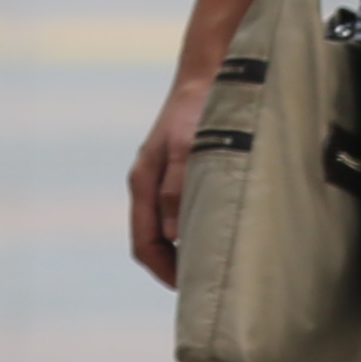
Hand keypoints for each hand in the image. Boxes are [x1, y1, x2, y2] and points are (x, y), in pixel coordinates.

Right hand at [126, 67, 213, 289]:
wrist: (209, 72)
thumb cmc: (198, 110)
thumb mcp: (187, 149)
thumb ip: (178, 190)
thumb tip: (174, 236)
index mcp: (143, 183)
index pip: (144, 243)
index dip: (163, 270)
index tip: (188, 288)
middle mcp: (149, 184)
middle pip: (153, 240)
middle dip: (173, 266)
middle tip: (204, 285)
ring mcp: (163, 177)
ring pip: (168, 227)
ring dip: (184, 248)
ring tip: (213, 264)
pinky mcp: (181, 169)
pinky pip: (181, 211)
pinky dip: (193, 229)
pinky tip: (217, 231)